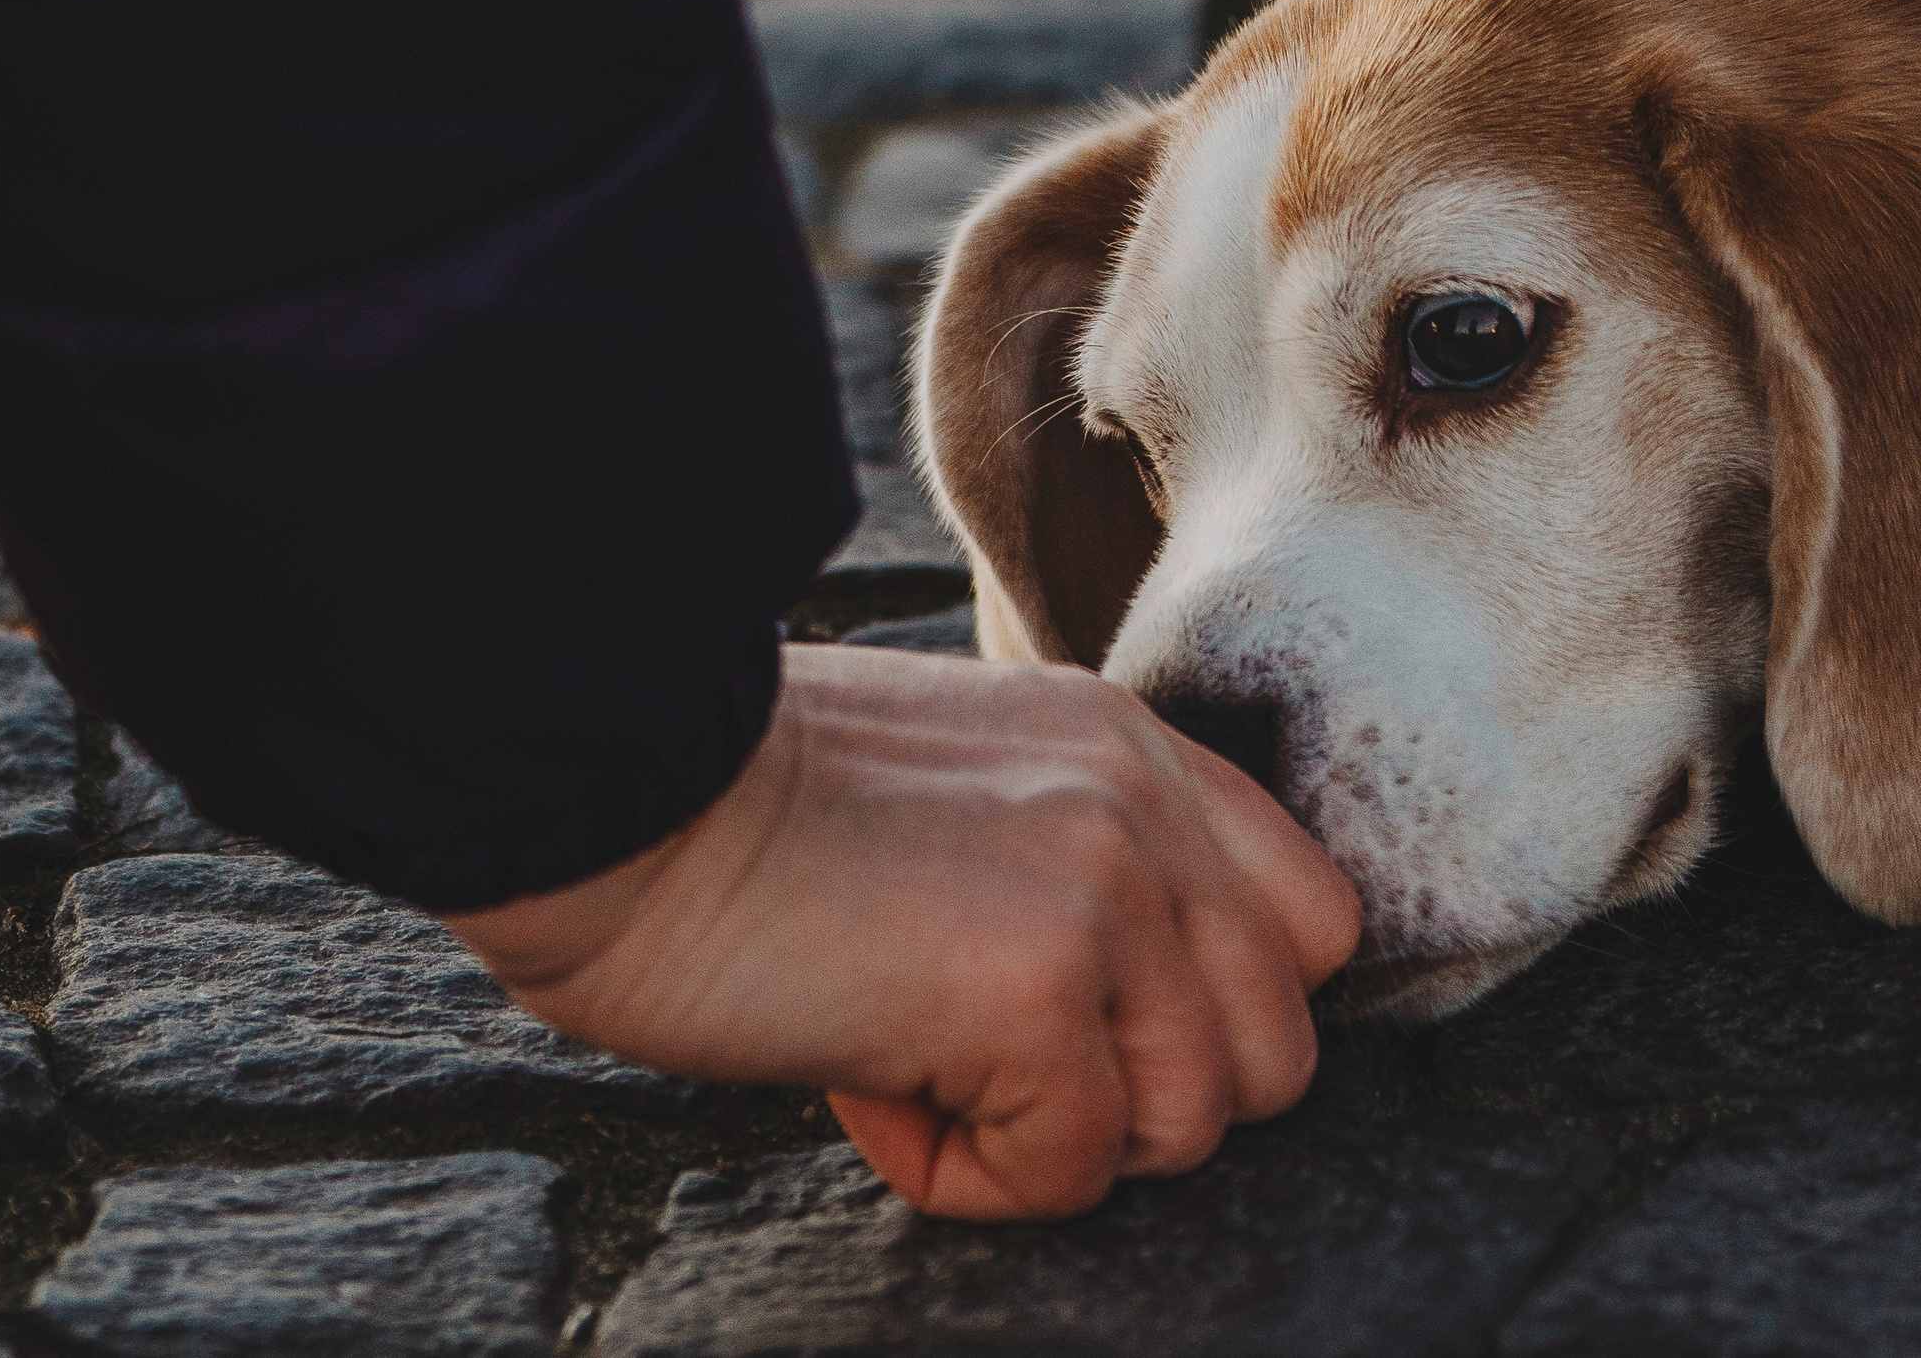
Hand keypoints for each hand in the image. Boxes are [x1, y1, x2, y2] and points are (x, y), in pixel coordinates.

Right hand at [444, 643, 1361, 1220]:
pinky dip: (964, 1172)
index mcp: (1130, 747)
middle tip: (992, 1065)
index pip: (1312, 921)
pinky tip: (867, 1084)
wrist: (609, 788)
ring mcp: (1104, 888)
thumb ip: (1077, 863)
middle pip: (1278, 1049)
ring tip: (912, 1064)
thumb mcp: (960, 791)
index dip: (1214, 1015)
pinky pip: (1072, 1170)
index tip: (1091, 1032)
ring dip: (1051, 1142)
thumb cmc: (739, 814)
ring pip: (1191, 1124)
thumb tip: (1128, 1018)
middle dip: (1142, 1102)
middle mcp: (1145, 802)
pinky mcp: (1035, 984)